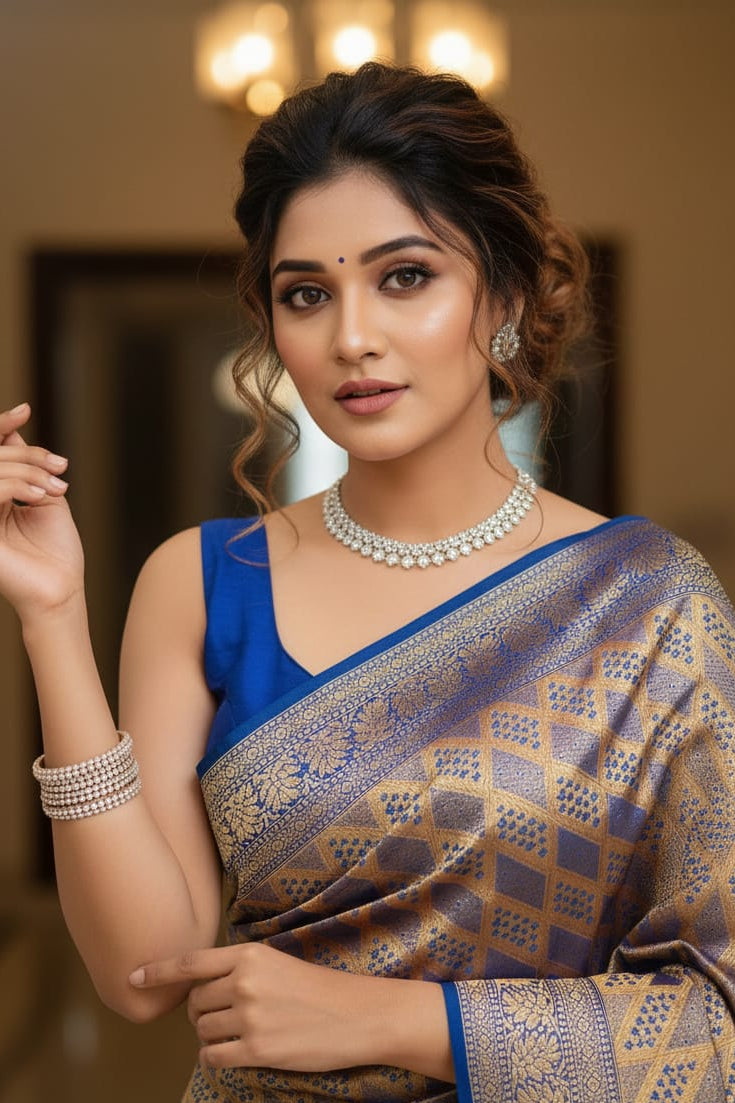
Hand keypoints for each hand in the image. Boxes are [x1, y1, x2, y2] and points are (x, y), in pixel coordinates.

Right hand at [0, 403, 83, 618]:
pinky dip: (18, 485)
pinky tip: (40, 495)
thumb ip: (27, 466)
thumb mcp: (44, 497)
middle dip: (29, 455)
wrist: (61, 589)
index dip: (1, 427)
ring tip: (56, 487)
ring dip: (29, 471)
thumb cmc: (56, 551)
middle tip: (60, 468)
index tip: (24, 410)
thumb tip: (12, 432)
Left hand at [129, 942, 452, 1079]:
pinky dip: (217, 1057)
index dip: (157, 971)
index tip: (132, 977)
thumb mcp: (277, 963)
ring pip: (203, 1030)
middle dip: (202, 1012)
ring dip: (212, 1036)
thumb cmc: (318, 989)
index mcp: (249, 955)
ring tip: (241, 1032)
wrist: (357, 1014)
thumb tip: (201, 987)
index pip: (191, 963)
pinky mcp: (259, 1048)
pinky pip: (214, 1056)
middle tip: (227, 1016)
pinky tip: (236, 1052)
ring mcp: (251, 1016)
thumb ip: (239, 969)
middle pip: (194, 1002)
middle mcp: (245, 982)